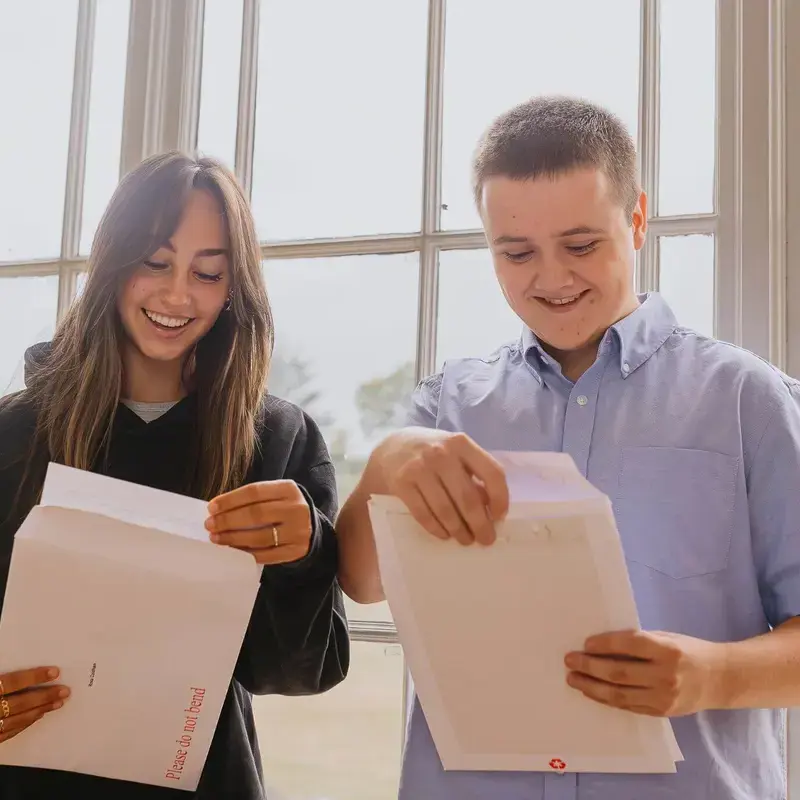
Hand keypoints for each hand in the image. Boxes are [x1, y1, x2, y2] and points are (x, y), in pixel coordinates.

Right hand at [0, 666, 69, 742]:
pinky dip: (24, 724)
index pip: (12, 682)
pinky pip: (8, 733)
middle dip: (44, 697)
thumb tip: (23, 665)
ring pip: (16, 720)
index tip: (55, 672)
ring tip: (58, 704)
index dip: (34, 677)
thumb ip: (3, 677)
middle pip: (19, 703)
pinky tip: (37, 717)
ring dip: (39, 711)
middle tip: (65, 691)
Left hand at [206, 480, 312, 564]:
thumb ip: (252, 499)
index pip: (254, 492)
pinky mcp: (295, 551)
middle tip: (209, 525)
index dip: (230, 500)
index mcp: (288, 489)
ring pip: (259, 536)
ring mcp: (298, 531)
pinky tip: (232, 549)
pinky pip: (266, 554)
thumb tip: (218, 510)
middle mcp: (296, 509)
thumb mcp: (275, 495)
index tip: (211, 508)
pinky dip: (246, 553)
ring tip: (216, 538)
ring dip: (233, 538)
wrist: (311, 527)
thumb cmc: (284, 508)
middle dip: (228, 520)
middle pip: (256, 514)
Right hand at [374, 428, 508, 545]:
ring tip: (465, 540)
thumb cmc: (434, 452)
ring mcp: (419, 468)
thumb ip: (474, 473)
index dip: (500, 498)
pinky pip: (423, 514)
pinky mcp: (401, 483)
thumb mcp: (457, 453)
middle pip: (468, 498)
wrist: (393, 446)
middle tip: (486, 539)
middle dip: (480, 524)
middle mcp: (441, 454)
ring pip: (445, 510)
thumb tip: (490, 508)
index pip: (492, 473)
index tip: (500, 516)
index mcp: (462, 444)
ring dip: (458, 530)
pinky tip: (444, 534)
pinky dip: (436, 528)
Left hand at [564, 630, 726, 716]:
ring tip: (573, 678)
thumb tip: (601, 644)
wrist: (719, 679)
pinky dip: (606, 699)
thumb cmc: (688, 651)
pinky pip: (627, 706)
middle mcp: (666, 676)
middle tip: (570, 660)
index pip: (630, 644)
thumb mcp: (667, 638)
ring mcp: (663, 698)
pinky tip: (591, 691)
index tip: (585, 643)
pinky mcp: (660, 712)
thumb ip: (639, 642)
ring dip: (591, 687)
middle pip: (620, 672)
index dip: (605, 644)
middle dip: (590, 666)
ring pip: (619, 694)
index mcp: (668, 650)